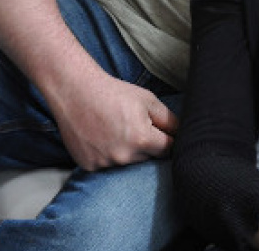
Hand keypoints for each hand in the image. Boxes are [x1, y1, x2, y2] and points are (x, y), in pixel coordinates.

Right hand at [48, 69, 177, 170]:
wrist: (75, 92)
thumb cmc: (114, 93)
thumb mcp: (148, 100)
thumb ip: (169, 120)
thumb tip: (183, 133)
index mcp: (142, 139)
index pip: (168, 149)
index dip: (168, 139)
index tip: (163, 132)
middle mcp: (124, 156)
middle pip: (148, 157)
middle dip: (148, 144)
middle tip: (134, 125)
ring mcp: (104, 162)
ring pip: (129, 162)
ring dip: (128, 150)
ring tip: (116, 129)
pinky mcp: (89, 165)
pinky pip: (108, 164)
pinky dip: (108, 154)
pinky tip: (102, 136)